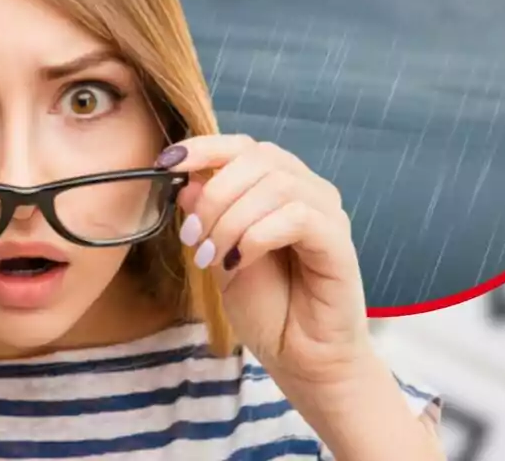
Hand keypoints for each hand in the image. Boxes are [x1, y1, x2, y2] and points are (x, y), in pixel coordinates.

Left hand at [159, 134, 367, 387]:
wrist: (301, 359)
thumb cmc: (266, 307)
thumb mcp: (219, 256)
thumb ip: (207, 218)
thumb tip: (186, 182)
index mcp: (277, 185)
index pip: (242, 146)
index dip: (203, 147)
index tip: (166, 164)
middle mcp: (307, 189)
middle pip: (258, 158)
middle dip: (214, 194)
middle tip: (192, 238)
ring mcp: (327, 213)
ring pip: (276, 184)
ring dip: (232, 220)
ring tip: (212, 258)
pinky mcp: (339, 241)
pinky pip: (297, 217)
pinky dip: (257, 236)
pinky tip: (240, 262)